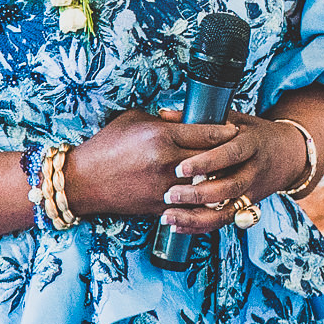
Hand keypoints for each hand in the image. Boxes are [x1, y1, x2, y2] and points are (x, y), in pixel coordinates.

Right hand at [65, 109, 243, 220]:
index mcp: (161, 136)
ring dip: (222, 178)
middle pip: (214, 158)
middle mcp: (167, 162)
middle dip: (229, 154)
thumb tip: (186, 117)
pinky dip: (205, 199)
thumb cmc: (107, 145)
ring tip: (231, 171)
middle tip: (240, 150)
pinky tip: (214, 193)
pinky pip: (193, 204)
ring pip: (208, 183)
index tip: (234, 130)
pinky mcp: (161, 206)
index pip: (208, 132)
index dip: (226, 131)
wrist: (83, 181)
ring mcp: (165, 187)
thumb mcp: (134, 121)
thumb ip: (163, 120)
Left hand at [152, 112, 310, 232]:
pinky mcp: (246, 206)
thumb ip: (199, 120)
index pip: (231, 154)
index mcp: (251, 144)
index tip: (180, 168)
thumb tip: (163, 114)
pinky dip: (201, 226)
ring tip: (168, 215)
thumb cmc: (253, 134)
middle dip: (198, 194)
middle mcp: (253, 170)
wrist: (287, 155)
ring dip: (196, 217)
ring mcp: (251, 191)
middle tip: (170, 194)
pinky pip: (224, 221)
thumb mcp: (233, 119)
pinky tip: (178, 227)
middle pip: (229, 187)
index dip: (206, 162)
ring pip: (227, 210)